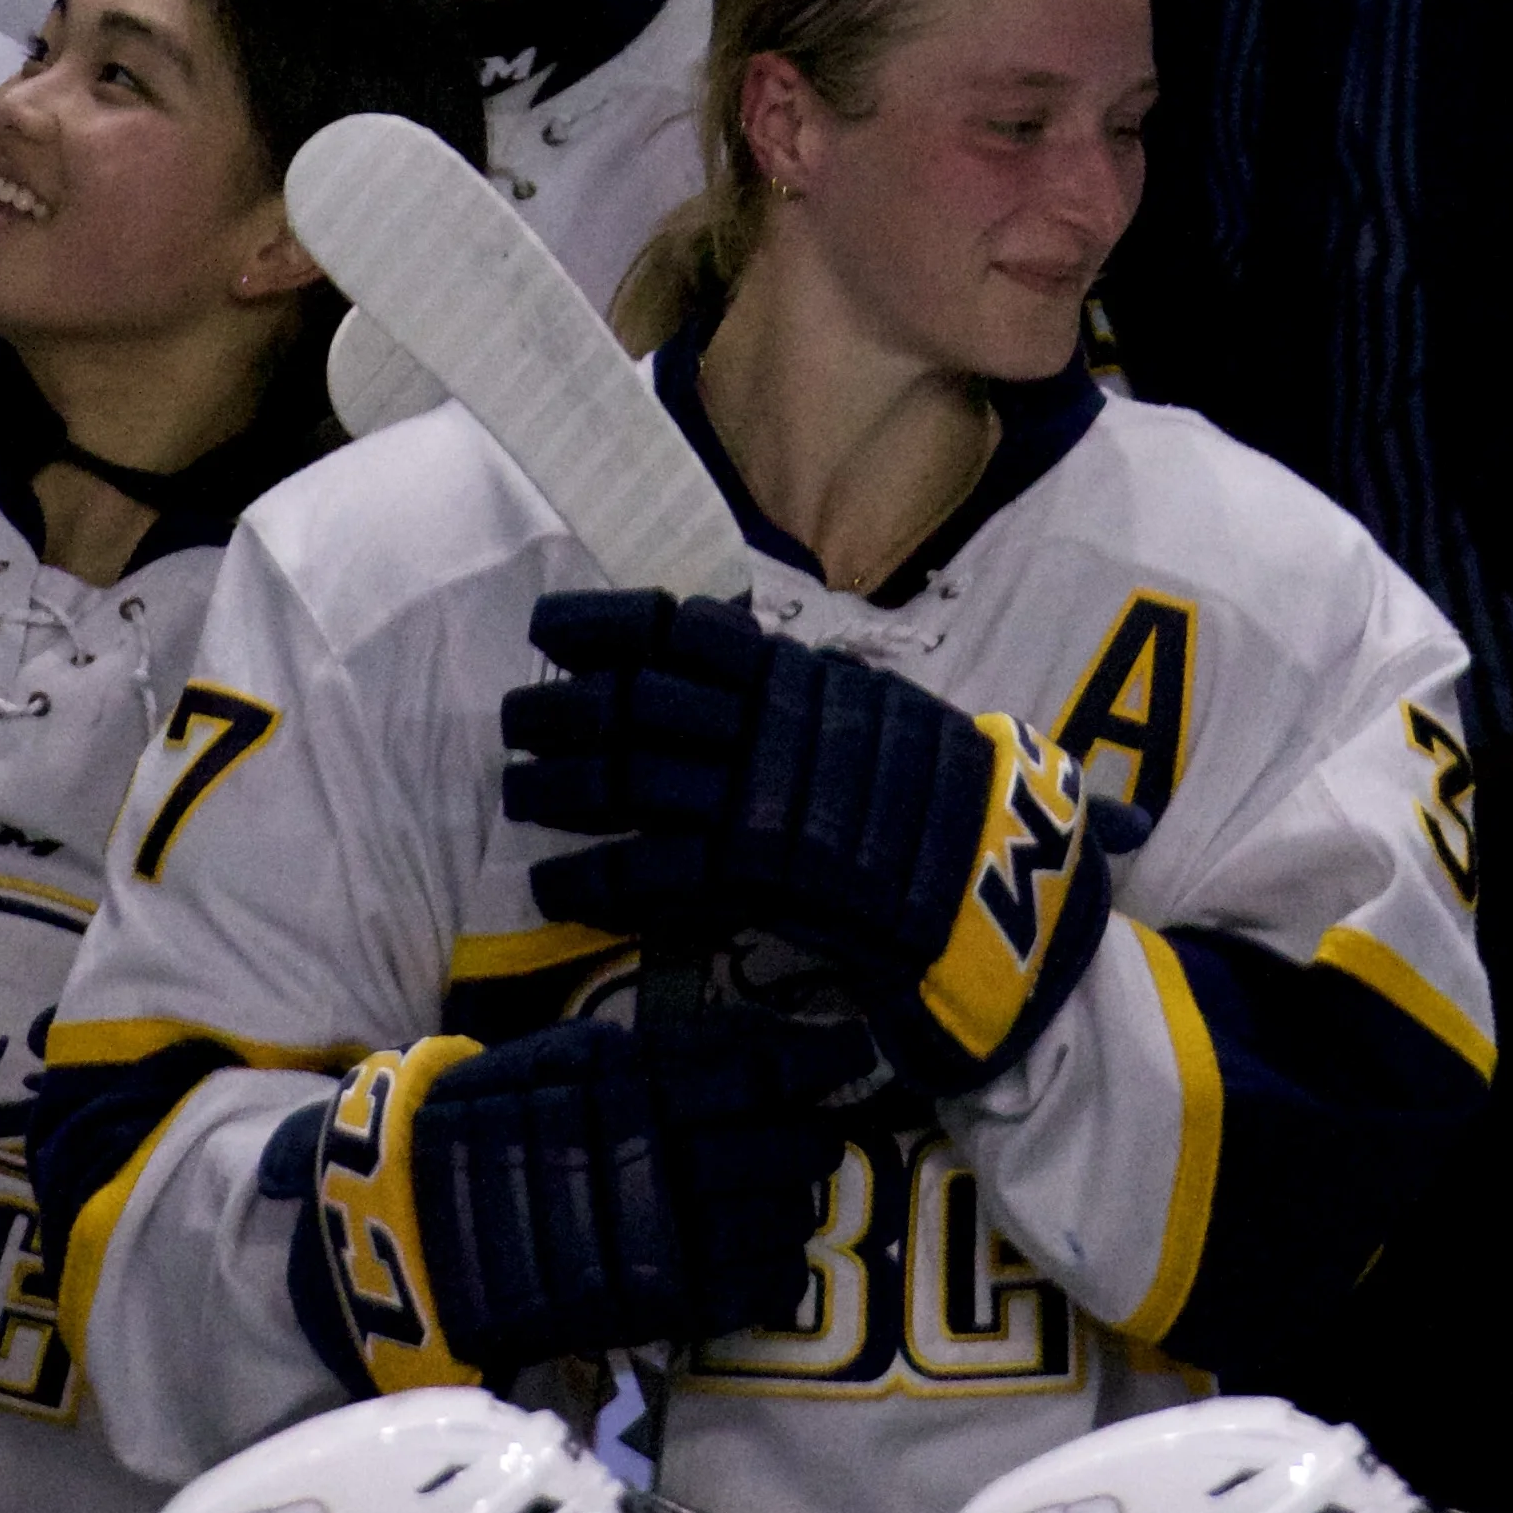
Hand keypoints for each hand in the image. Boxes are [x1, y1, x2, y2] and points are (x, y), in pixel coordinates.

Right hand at [284, 1006, 854, 1383]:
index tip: (846, 1050)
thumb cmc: (480, 1123)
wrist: (405, 1225)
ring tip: (785, 1200)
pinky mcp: (651, 1306)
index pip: (749, 1061)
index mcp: (628, 1076)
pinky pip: (745, 1291)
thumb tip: (741, 1044)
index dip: (810, 1055)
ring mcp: (657, 1232)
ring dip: (790, 1207)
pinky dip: (770, 1276)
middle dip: (806, 1138)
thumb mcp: (556, 1057)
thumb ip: (645, 1055)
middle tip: (814, 1135)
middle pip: (776, 1142)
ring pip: (773, 1218)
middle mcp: (654, 1148)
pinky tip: (768, 1264)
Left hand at [503, 586, 1109, 1095]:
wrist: (1001, 885)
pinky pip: (656, 874)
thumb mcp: (876, 711)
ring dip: (562, 788)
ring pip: (632, 783)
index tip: (548, 628)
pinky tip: (554, 887)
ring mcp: (762, 804)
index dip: (606, 625)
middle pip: (637, 704)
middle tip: (511, 718)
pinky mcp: (760, 882)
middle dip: (564, 709)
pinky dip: (596, 880)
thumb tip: (737, 655)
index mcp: (797, 679)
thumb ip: (802, 691)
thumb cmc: (944, 797)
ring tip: (515, 793)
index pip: (681, 630)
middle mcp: (770, 729)